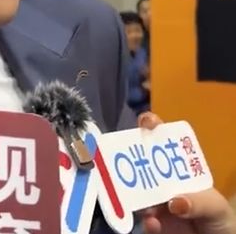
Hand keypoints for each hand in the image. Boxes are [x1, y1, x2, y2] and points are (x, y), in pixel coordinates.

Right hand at [138, 112, 235, 233]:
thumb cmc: (219, 219)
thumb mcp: (216, 206)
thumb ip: (200, 202)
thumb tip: (174, 201)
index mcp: (177, 168)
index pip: (162, 141)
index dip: (152, 127)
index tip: (147, 122)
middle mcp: (160, 180)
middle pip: (140, 161)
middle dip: (131, 158)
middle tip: (127, 162)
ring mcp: (151, 201)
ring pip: (133, 189)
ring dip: (135, 193)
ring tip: (147, 208)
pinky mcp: (148, 222)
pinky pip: (139, 219)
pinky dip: (145, 221)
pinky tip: (154, 224)